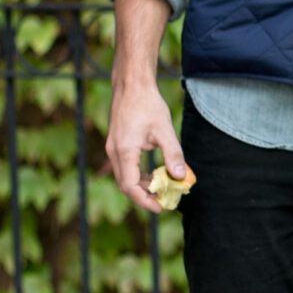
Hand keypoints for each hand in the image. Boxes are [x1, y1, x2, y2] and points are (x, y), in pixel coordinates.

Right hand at [105, 78, 185, 214]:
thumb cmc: (148, 104)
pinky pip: (124, 167)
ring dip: (140, 185)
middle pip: (125, 185)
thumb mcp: (164, 129)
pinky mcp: (115, 143)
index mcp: (124, 150)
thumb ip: (172, 154)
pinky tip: (152, 173)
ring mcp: (112, 147)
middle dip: (143, 196)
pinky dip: (136, 174)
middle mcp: (114, 151)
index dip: (144, 200)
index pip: (130, 186)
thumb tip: (180, 176)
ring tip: (160, 189)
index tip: (160, 207)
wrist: (131, 84)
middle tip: (163, 201)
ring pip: (123, 176)